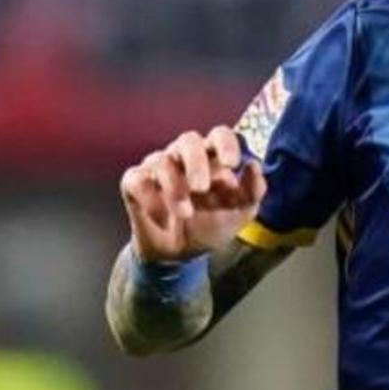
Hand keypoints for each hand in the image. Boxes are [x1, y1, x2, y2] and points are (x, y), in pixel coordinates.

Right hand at [119, 126, 266, 262]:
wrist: (181, 255)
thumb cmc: (212, 225)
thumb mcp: (240, 213)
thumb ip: (253, 191)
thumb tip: (254, 164)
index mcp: (213, 158)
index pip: (219, 134)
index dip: (226, 143)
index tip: (232, 164)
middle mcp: (185, 156)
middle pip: (188, 139)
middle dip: (196, 162)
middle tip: (201, 188)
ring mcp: (158, 167)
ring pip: (161, 160)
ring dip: (174, 188)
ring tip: (185, 213)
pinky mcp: (135, 183)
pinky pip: (137, 179)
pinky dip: (150, 199)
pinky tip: (163, 219)